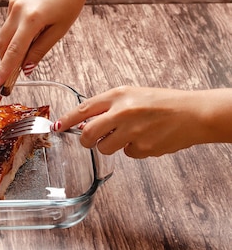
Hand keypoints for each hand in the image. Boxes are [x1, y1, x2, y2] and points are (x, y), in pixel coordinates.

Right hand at [0, 0, 91, 84]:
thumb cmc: (71, 1)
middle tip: (9, 78)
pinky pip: (10, 22)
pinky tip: (31, 32)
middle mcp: (18, 10)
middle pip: (3, 44)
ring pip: (4, 34)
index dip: (4, 69)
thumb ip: (40, 50)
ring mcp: (13, 3)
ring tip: (26, 55)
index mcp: (32, 19)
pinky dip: (15, 34)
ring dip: (10, 48)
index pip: (14, 51)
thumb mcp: (60, 30)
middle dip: (4, 61)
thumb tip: (26, 68)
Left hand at [55, 86, 231, 157]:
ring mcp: (133, 132)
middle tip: (90, 140)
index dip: (67, 120)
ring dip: (111, 145)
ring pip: (105, 148)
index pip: (83, 109)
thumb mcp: (131, 95)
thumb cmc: (161, 103)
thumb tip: (83, 121)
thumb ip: (107, 106)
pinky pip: (128, 154)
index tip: (57, 126)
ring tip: (128, 135)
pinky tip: (146, 139)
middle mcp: (123, 112)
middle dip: (86, 140)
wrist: (192, 114)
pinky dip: (133, 150)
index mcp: (118, 96)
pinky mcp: (144, 148)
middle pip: (88, 134)